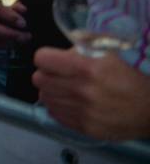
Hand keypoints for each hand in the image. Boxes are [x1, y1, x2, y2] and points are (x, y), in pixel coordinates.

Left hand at [33, 47, 149, 140]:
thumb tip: (67, 43)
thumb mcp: (112, 52)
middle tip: (58, 74)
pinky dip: (59, 107)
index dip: (46, 57)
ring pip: (45, 97)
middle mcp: (83, 91)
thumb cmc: (133, 76)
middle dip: (47, 74)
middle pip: (39, 79)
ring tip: (66, 88)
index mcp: (88, 68)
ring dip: (52, 91)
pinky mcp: (86, 128)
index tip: (53, 60)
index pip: (42, 59)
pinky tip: (71, 102)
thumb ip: (85, 43)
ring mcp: (84, 112)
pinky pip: (55, 115)